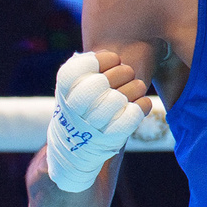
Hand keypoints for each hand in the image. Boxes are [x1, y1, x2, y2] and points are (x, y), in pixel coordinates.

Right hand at [44, 49, 163, 192]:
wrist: (75, 151)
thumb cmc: (81, 111)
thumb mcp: (72, 90)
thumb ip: (83, 72)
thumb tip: (100, 56)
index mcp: (64, 92)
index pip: (81, 67)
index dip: (103, 59)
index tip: (112, 59)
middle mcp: (74, 108)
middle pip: (103, 81)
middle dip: (122, 72)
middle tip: (128, 73)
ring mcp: (92, 124)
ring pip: (120, 98)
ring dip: (135, 88)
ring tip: (137, 87)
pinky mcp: (110, 139)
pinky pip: (132, 117)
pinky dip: (141, 106)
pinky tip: (141, 103)